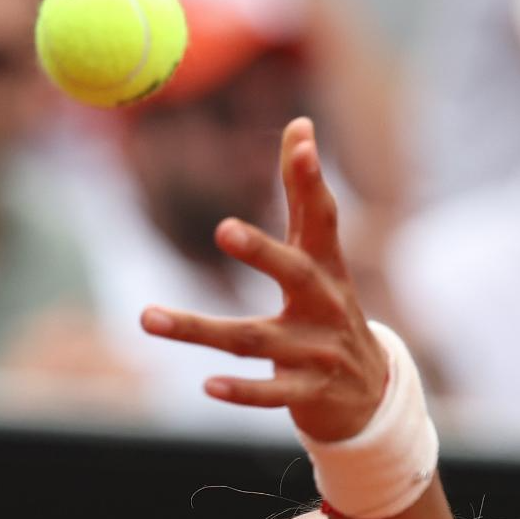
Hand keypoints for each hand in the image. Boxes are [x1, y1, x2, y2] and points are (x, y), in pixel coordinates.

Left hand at [140, 117, 386, 441]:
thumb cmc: (331, 312)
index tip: (302, 140)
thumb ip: (305, 197)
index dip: (310, 180)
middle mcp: (326, 306)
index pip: (321, 218)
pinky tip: (208, 386)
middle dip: (263, 253)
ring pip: (255, 339)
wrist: (372, 395)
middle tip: (224, 229)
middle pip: (294, 274)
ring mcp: (317, 352)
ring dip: (200, 330)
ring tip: (147, 318)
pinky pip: (272, 394)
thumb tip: (300, 123)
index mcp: (326, 268)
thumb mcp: (322, 257)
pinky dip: (243, 391)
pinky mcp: (308, 394)